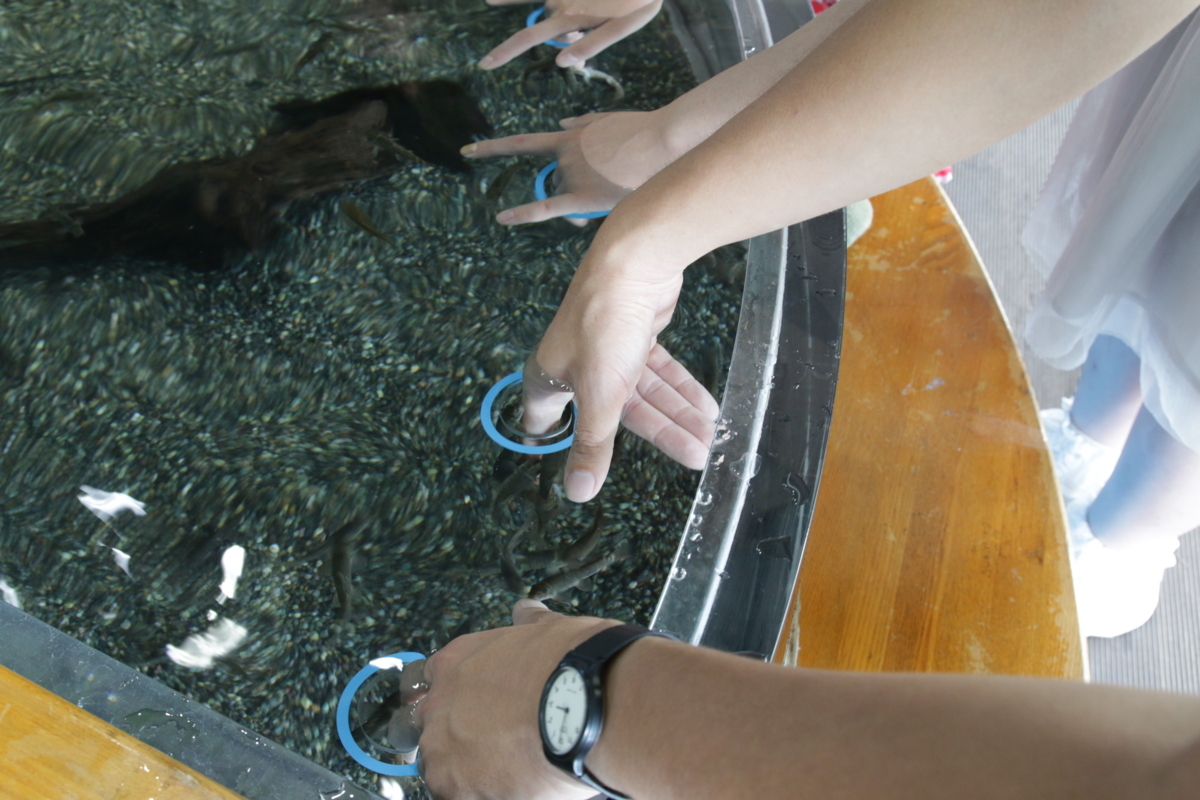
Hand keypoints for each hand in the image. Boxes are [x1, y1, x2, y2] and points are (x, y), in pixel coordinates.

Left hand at [416, 600, 617, 799]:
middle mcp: (439, 704)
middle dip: (451, 737)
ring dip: (466, 771)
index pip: (426, 682)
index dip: (449, 698)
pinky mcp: (456, 788)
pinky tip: (514, 789)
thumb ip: (528, 624)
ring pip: (440, 768)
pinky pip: (458, 795)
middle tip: (490, 746)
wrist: (587, 706)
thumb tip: (526, 611)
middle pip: (425, 727)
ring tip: (509, 771)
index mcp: (456, 662)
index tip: (470, 710)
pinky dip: (483, 794)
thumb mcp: (548, 629)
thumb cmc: (572, 666)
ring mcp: (442, 749)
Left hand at [463, 110, 673, 224]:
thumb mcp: (608, 119)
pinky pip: (547, 208)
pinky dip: (523, 212)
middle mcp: (563, 156)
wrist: (664, 142)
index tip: (468, 150)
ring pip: (565, 198)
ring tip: (611, 198)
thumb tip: (559, 125)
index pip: (523, 144)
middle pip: (555, 182)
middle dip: (570, 191)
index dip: (493, 148)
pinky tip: (502, 218)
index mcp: (568, 137)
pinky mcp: (584, 198)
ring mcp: (572, 176)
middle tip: (598, 193)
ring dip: (580, 206)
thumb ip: (581, 123)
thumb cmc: (642, 132)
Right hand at [479, 0, 663, 69]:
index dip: (504, 52)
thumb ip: (591, 43)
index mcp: (570, 17)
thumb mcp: (622, 27)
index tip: (484, 64)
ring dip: (566, 19)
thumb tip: (560, 61)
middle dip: (563, 39)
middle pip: (548, 27)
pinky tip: (491, 0)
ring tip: (596, 14)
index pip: (528, 38)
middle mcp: (559, 0)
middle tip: (591, 39)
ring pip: (553, 9)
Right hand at [522, 252, 717, 502]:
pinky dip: (681, 388)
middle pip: (617, 414)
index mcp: (551, 379)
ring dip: (678, 414)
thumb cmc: (604, 325)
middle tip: (697, 456)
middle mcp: (574, 366)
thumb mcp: (600, 395)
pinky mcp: (635, 336)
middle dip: (660, 434)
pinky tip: (707, 407)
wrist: (635, 259)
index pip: (548, 423)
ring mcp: (607, 350)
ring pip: (644, 393)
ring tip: (712, 437)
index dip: (560, 446)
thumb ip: (593, 445)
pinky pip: (658, 372)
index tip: (578, 475)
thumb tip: (577, 494)